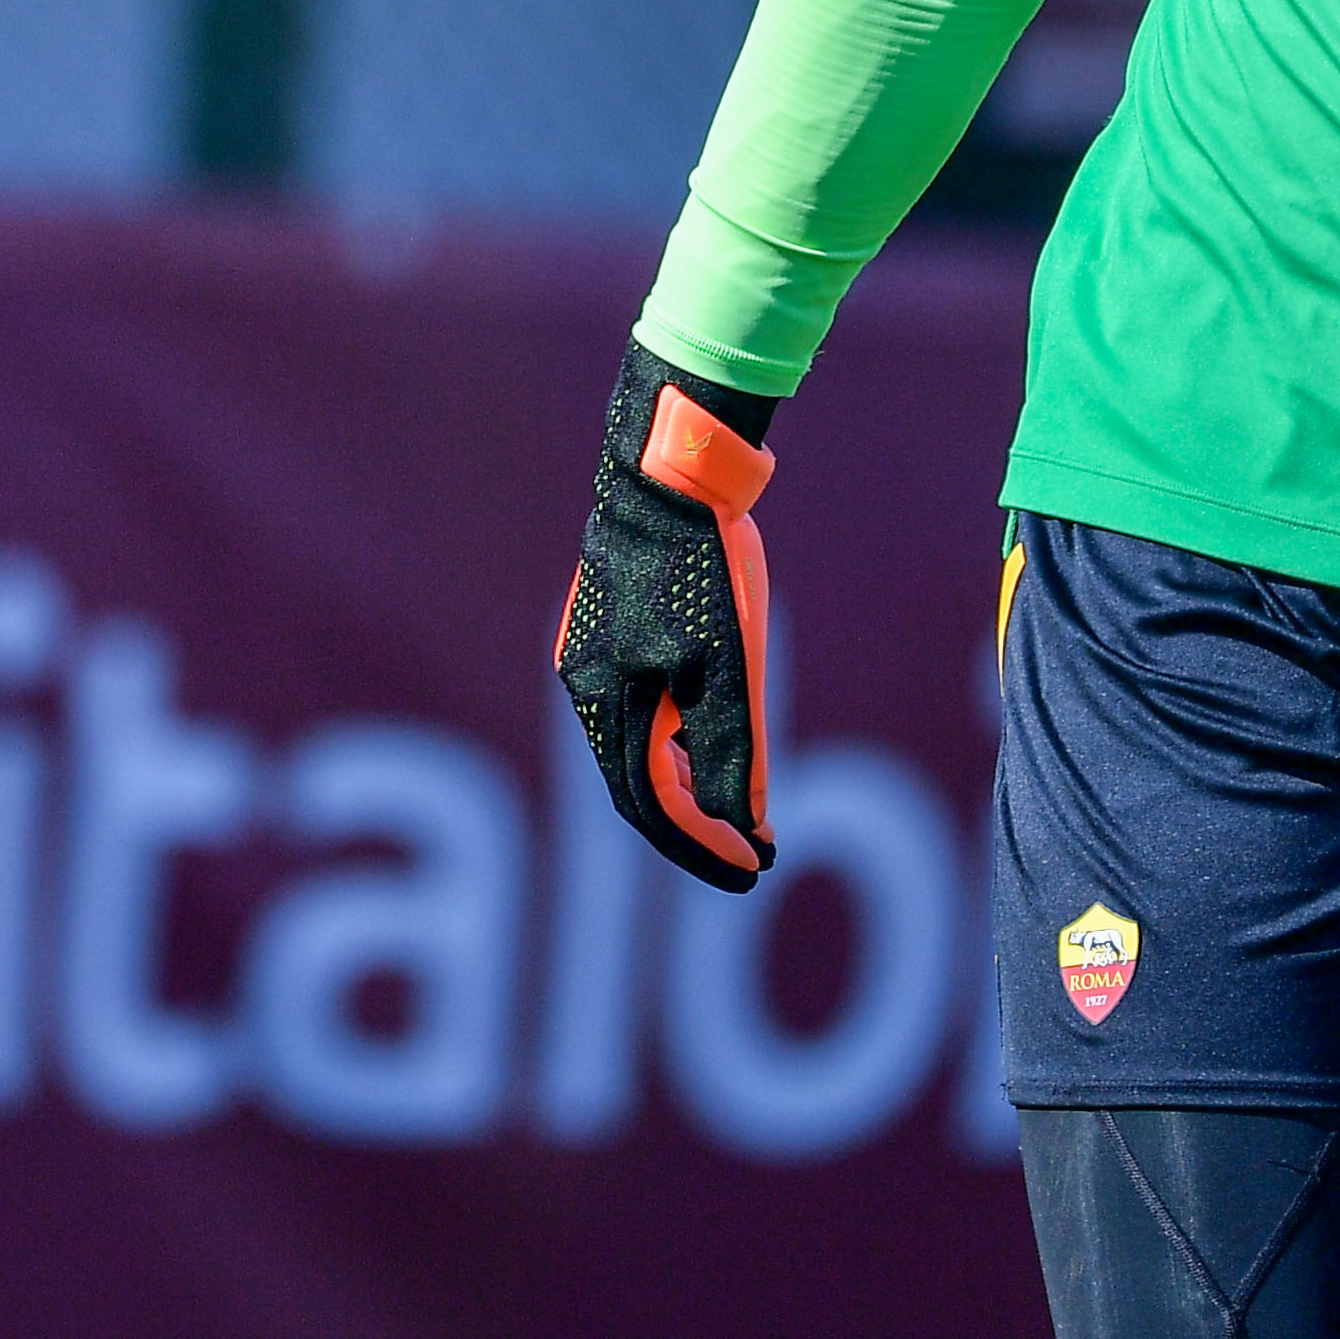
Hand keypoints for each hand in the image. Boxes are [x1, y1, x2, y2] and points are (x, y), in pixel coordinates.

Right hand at [554, 341, 781, 890]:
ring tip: (742, 812)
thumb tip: (746, 829)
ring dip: (686, 787)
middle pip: (636, 785)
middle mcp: (584, 685)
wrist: (668, 470)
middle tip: (750, 856)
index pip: (649, 804)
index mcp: (602, 701)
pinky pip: (635, 710)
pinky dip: (674, 742)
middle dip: (694, 828)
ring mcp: (590, 657)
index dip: (703, 845)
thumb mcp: (728, 668)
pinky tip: (711, 744)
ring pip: (635, 748)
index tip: (755, 868)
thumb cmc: (701, 566)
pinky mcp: (606, 632)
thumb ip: (733, 752)